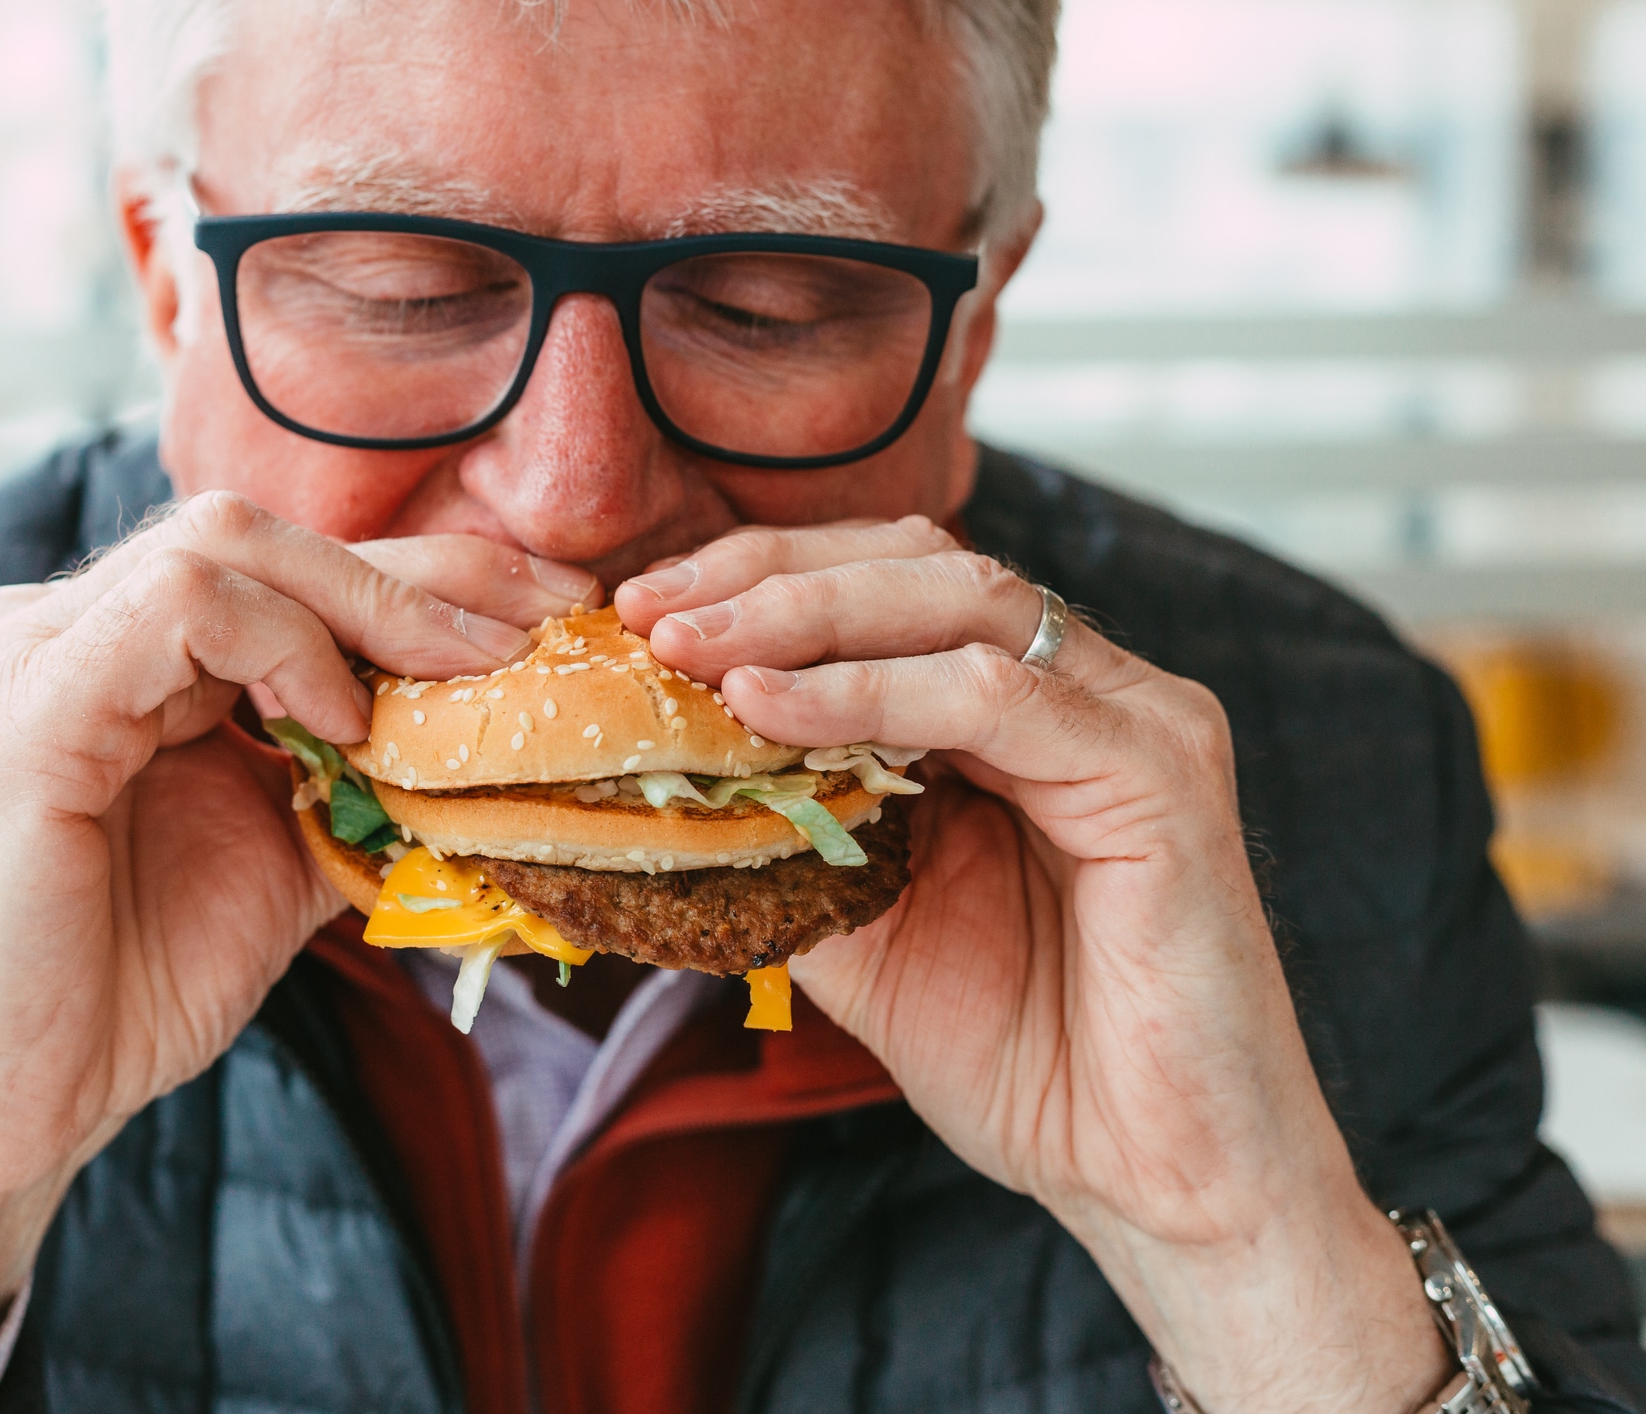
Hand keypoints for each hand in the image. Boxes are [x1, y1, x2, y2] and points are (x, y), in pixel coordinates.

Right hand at [0, 495, 594, 1413]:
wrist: (4, 1112)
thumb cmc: (122, 991)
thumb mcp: (280, 861)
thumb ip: (357, 782)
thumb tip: (491, 742)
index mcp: (113, 655)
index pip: (282, 567)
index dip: (427, 574)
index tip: (553, 609)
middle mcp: (60, 629)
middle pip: (263, 536)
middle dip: (424, 574)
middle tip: (545, 623)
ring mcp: (30, 656)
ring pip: (224, 545)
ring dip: (368, 604)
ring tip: (453, 677)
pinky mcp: (24, 710)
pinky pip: (176, 609)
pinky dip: (282, 646)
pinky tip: (342, 722)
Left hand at [616, 518, 1450, 1413]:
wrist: (1151, 1179)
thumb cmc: (1026, 1057)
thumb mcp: (862, 927)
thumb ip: (791, 830)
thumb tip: (658, 774)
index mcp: (1020, 711)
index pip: (887, 585)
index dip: (761, 579)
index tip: (640, 608)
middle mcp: (1084, 689)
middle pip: (919, 564)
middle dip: (769, 575)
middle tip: (650, 611)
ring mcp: (1132, 718)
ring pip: (958, 601)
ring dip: (804, 615)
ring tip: (691, 648)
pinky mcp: (1159, 772)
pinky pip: (996, 697)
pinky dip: (870, 690)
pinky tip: (770, 706)